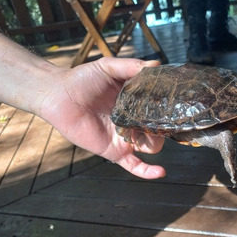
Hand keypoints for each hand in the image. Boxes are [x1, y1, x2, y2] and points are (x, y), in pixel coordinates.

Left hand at [39, 58, 165, 179]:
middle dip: (165, 128)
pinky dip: (147, 171)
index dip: (169, 108)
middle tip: (165, 120)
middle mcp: (134, 121)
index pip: (159, 108)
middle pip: (159, 130)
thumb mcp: (109, 68)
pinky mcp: (115, 151)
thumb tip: (156, 64)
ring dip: (155, 142)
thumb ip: (132, 66)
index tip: (178, 103)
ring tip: (150, 132)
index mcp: (136, 102)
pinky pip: (134, 165)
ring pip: (151, 147)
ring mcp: (125, 137)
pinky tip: (161, 172)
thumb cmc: (82, 79)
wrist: (58, 95)